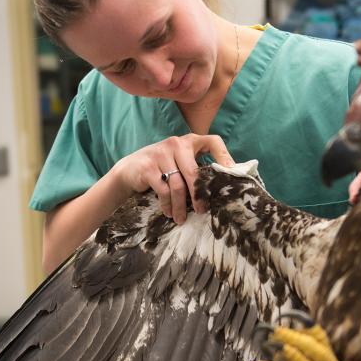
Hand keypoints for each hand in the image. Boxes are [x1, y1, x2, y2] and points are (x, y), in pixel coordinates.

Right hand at [114, 133, 234, 223]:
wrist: (130, 170)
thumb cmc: (162, 169)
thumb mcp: (180, 163)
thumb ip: (196, 168)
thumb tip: (221, 188)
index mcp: (189, 141)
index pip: (213, 141)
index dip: (224, 156)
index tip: (231, 173)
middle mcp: (176, 143)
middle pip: (194, 172)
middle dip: (199, 195)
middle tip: (202, 211)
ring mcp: (160, 153)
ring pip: (178, 185)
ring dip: (181, 206)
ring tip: (181, 218)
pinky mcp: (148, 166)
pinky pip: (163, 190)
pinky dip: (167, 204)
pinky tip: (169, 212)